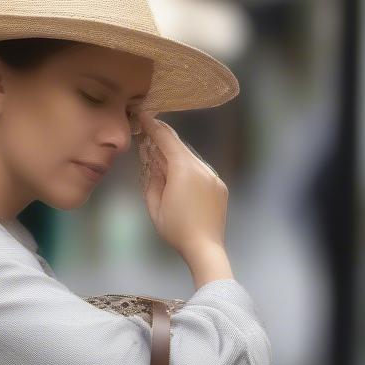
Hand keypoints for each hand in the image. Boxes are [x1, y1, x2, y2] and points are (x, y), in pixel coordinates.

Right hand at [135, 111, 228, 263]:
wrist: (205, 248)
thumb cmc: (176, 230)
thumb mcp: (155, 206)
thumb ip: (152, 180)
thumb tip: (152, 162)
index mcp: (183, 170)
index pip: (167, 140)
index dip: (154, 127)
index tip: (144, 116)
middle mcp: (201, 167)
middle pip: (180, 147)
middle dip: (164, 142)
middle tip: (148, 140)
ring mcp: (213, 176)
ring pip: (191, 159)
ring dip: (175, 158)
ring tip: (162, 166)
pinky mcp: (220, 186)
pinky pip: (201, 172)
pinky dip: (188, 170)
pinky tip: (179, 183)